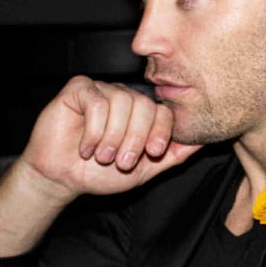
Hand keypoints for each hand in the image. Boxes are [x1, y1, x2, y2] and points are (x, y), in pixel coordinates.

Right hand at [20, 75, 201, 200]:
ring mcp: (101, 90)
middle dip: (136, 137)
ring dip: (112, 136)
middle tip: (122, 161)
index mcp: (141, 113)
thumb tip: (203, 142)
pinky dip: (93, 129)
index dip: (161, 131)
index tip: (153, 153)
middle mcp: (124, 97)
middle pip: (144, 104)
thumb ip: (172, 155)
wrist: (62, 178)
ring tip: (102, 156)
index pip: (163, 111)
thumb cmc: (100, 173)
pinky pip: (97, 101)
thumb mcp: (144, 170)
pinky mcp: (79, 88)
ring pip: (121, 101)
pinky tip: (85, 146)